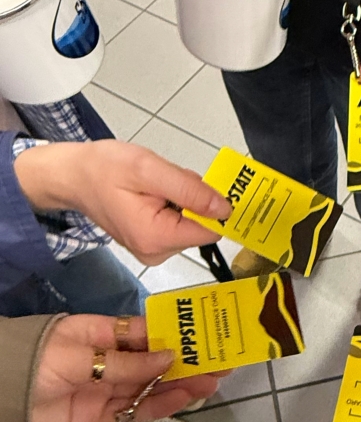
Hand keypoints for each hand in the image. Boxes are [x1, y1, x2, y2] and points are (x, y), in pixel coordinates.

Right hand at [14, 141, 231, 264]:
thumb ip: (190, 190)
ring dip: (183, 200)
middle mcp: (156, 252)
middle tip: (166, 181)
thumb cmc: (104, 169)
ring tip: (156, 186)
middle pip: (201, 227)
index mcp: (156, 238)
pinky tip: (154, 193)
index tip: (202, 186)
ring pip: (191, 223)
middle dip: (193, 200)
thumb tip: (224, 209)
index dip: (213, 207)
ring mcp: (154, 250)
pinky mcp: (152, 243)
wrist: (74, 176)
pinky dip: (174, 205)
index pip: (209, 231)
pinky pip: (178, 223)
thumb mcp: (150, 170)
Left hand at [30, 315, 220, 421]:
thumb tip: (169, 358)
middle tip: (220, 362)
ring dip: (181, 384)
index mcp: (97, 334)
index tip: (204, 335)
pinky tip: (186, 400)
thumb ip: (124, 361)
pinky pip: (136, 410)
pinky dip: (161, 406)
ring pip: (150, 386)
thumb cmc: (34, 364)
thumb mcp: (77, 354)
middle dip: (186, 361)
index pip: (143, 332)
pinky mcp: (100, 417)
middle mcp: (104, 360)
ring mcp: (103, 389)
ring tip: (213, 382)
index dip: (174, 334)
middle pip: (153, 361)